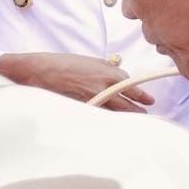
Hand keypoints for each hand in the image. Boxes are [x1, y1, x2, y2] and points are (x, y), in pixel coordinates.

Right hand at [0, 52, 153, 112]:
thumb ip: (107, 69)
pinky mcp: (80, 109)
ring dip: (123, 118)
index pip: (132, 87)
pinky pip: (98, 117)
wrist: (38, 71)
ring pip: (114, 113)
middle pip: (126, 104)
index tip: (149, 101)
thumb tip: (120, 75)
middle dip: (137, 111)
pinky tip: (110, 127)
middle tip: (145, 116)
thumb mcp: (90, 61)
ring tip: (132, 124)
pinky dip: (105, 122)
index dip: (141, 96)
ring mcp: (92, 100)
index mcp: (109, 73)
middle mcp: (104, 87)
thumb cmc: (63, 63)